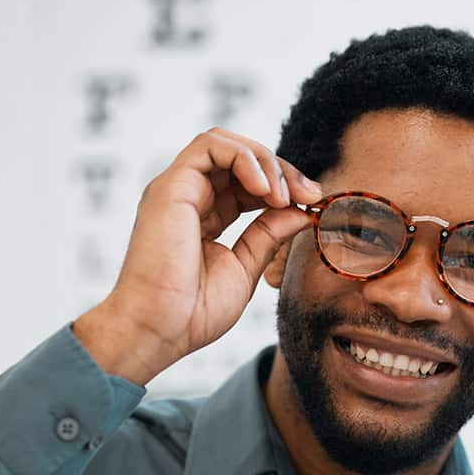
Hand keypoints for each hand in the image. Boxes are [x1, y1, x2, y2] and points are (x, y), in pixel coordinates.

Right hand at [74, 128, 320, 384]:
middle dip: (283, 171)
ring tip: (284, 195)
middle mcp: (189, 196)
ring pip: (226, 144)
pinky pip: (210, 146)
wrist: (160, 330)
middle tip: (310, 195)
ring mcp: (178, 189)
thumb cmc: (194, 311)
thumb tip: (303, 210)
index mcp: (205, 216)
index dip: (284, 186)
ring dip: (266, 162)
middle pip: (241, 158)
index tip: (313, 204)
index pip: (249, 183)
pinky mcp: (170, 186)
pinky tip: (265, 190)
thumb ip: (271, 234)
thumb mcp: (246, 266)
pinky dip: (245, 159)